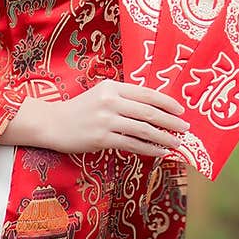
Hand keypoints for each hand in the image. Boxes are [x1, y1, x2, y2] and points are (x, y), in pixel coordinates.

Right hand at [39, 81, 189, 157]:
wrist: (53, 123)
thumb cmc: (80, 109)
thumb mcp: (102, 94)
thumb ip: (124, 98)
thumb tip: (155, 108)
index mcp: (113, 86)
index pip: (147, 93)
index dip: (167, 102)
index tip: (180, 110)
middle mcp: (111, 101)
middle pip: (149, 111)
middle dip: (171, 121)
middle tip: (185, 128)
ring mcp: (106, 120)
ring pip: (143, 129)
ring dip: (164, 137)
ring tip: (176, 143)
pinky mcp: (102, 139)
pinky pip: (132, 144)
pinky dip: (149, 149)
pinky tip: (160, 152)